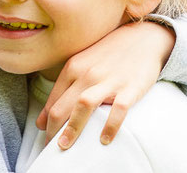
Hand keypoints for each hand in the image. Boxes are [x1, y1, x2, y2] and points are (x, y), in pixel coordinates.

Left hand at [36, 20, 175, 148]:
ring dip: (72, 127)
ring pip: (83, 105)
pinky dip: (110, 126)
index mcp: (74, 67)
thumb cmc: (110, 54)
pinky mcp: (130, 88)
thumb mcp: (83, 64)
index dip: (46, 122)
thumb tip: (43, 119)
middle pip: (63, 105)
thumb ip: (64, 88)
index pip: (53, 100)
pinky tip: (104, 140)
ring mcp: (109, 80)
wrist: (143, 38)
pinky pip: (118, 110)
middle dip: (53, 129)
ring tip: (66, 145)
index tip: (45, 137)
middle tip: (51, 147)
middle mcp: (87, 73)